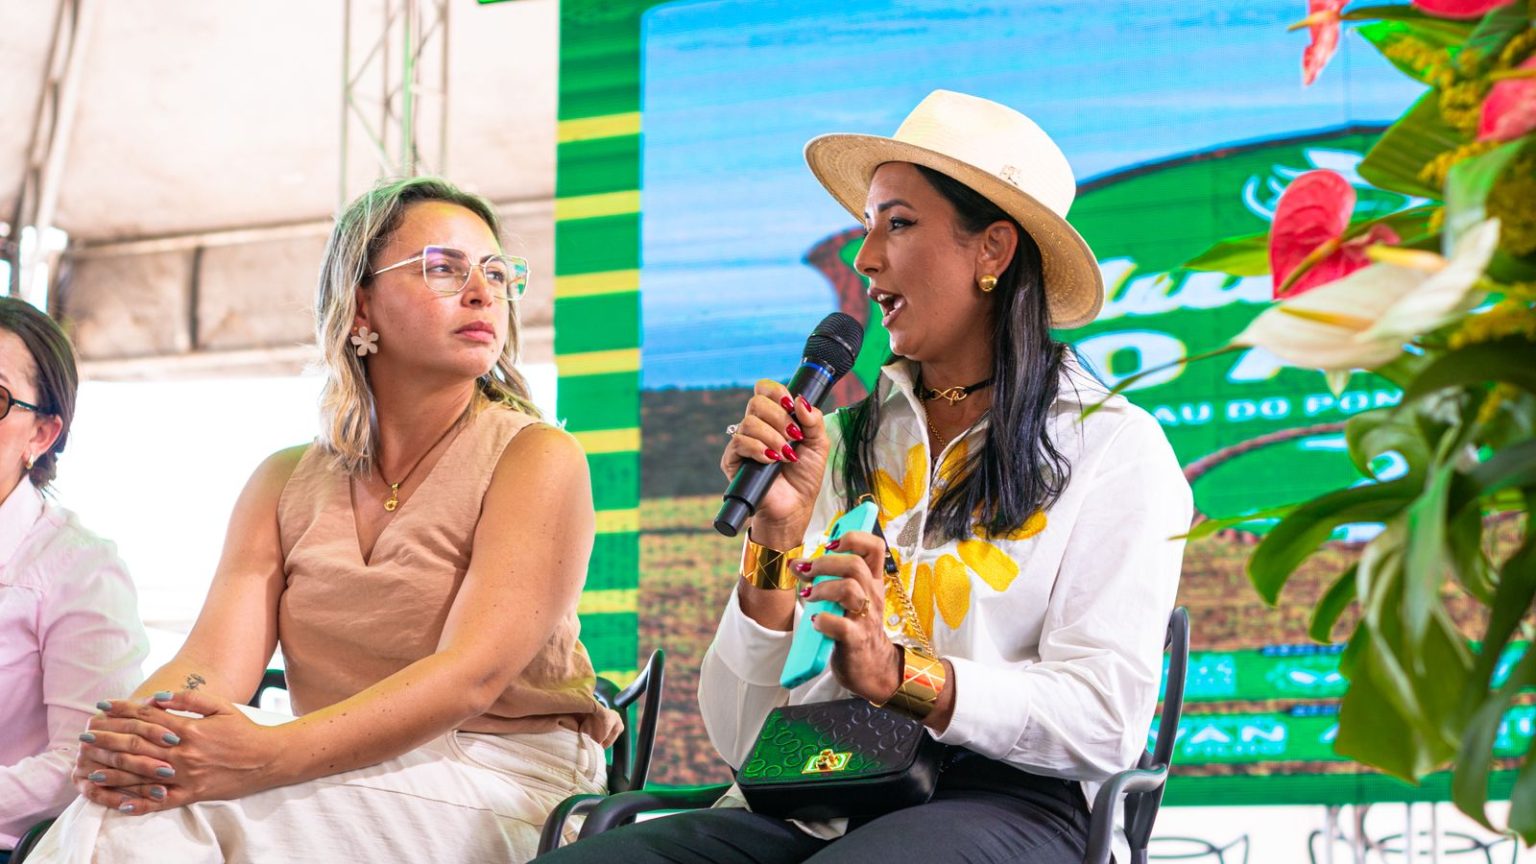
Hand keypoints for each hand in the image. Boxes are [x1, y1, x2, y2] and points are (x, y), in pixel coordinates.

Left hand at [76, 690, 279, 814]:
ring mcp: (186, 777)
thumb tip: (158, 697)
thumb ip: (190, 699)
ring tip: (88, 768)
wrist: (268, 759)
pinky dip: (139, 803)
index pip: (147, 719)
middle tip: (84, 736)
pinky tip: (118, 802)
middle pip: (137, 746)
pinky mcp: (191, 795)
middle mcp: (183, 754)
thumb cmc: (243, 730)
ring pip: (141, 776)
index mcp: (190, 730)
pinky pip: (160, 802)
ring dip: (112, 772)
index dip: (122, 711)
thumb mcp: (221, 706)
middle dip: (107, 740)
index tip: (101, 707)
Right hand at [721, 380, 830, 547]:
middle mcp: (757, 427)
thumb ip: (814, 420)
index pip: (765, 390)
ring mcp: (744, 443)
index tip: (791, 405)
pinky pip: (738, 442)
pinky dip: (757, 448)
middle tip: (794, 437)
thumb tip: (800, 399)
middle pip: (756, 402)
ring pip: (749, 422)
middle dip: (779, 418)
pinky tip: (770, 459)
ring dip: (772, 437)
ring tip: (785, 455)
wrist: (796, 505)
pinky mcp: (733, 460)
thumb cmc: (806, 476)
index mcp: (775, 418)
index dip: (776, 392)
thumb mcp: (819, 444)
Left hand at [794, 529, 901, 701]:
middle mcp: (872, 597)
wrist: (871, 668)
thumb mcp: (849, 599)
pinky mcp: (856, 641)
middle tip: (806, 572)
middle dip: (824, 563)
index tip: (831, 544)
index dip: (853, 538)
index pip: (875, 547)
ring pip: (848, 589)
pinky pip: (841, 626)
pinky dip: (823, 620)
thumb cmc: (855, 629)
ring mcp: (866, 619)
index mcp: (872, 583)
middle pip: (855, 565)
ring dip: (821, 589)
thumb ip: (828, 579)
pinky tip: (815, 621)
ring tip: (807, 597)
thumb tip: (797, 562)